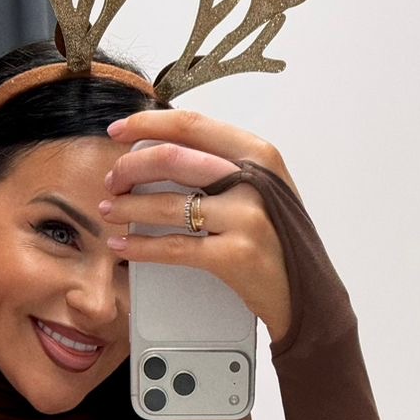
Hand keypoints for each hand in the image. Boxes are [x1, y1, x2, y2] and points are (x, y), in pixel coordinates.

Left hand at [100, 107, 294, 343]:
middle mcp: (254, 180)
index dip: (148, 124)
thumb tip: (167, 149)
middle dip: (130, 168)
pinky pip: (174, 247)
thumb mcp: (264, 190)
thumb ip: (226, 167)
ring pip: (167, 204)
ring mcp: (246, 218)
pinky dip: (141, 247)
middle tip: (113, 181)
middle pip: (172, 159)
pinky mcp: (234, 256)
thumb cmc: (280, 242)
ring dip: (129, 208)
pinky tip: (123, 246)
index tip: (119, 131)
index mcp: (259, 154)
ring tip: (112, 212)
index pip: (192, 125)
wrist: (308, 296)